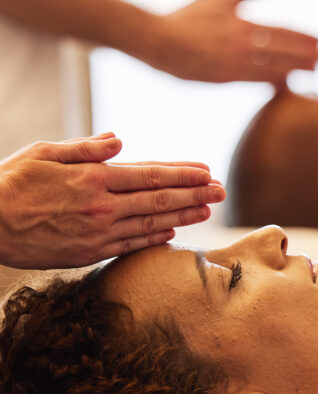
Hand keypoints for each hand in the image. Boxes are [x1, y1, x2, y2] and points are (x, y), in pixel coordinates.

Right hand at [0, 133, 225, 268]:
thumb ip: (87, 148)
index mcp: (93, 178)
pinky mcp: (88, 253)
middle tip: (222, 190)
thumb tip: (120, 140)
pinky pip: (131, 245)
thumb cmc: (10, 182)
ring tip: (208, 210)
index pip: (150, 175)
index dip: (182, 173)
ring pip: (151, 224)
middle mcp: (102, 206)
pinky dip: (155, 238)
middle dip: (195, 194)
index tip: (206, 171)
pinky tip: (173, 232)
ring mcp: (97, 233)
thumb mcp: (45, 152)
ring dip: (184, 216)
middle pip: (160, 200)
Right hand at [142, 0, 317, 84]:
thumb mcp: (216, 0)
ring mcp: (234, 62)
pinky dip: (275, 81)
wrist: (156, 39)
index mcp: (241, 22)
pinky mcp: (224, 78)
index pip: (281, 30)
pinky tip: (289, 83)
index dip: (303, 37)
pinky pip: (256, 81)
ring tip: (317, 71)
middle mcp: (242, 42)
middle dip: (308, 54)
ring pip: (274, 67)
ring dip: (298, 69)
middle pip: (284, 49)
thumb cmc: (184, 17)